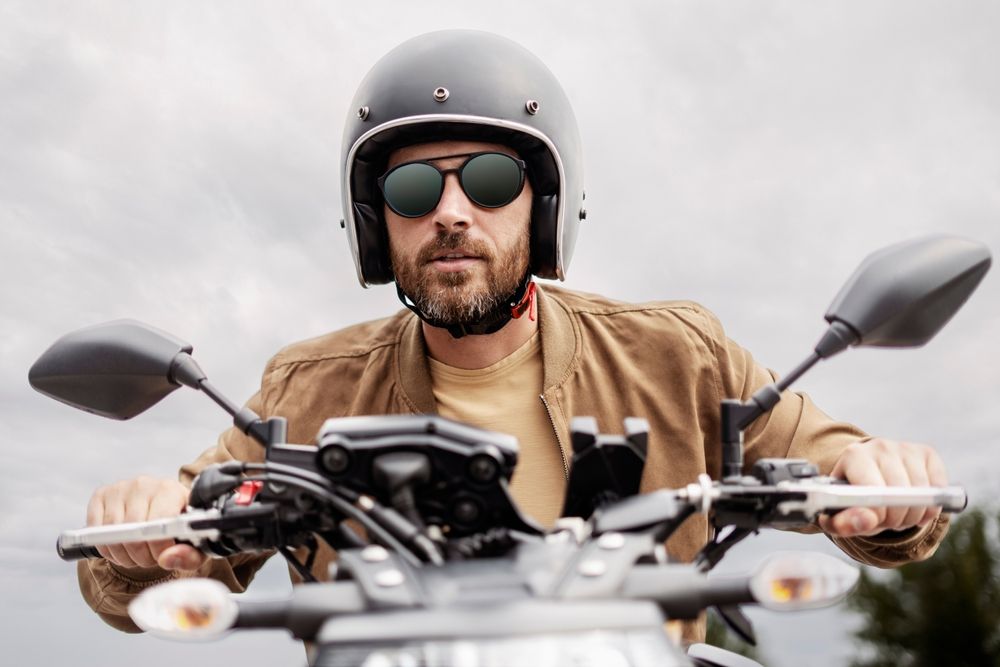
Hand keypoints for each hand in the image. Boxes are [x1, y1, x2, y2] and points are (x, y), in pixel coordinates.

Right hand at [86, 476, 206, 570]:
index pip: (159, 523)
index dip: (158, 548)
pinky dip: (106, 547)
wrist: (164, 512)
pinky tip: (120, 548)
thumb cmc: (180, 528)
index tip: (161, 556)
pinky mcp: (101, 494)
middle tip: (150, 559)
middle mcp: (145, 483)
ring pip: (112, 532)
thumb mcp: (194, 544)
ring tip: (137, 555)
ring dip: (123, 554)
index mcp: (171, 490)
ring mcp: (121, 487)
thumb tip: (167, 558)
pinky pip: (96, 530)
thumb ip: (189, 555)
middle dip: (141, 555)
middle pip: (133, 530)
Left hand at [819, 439, 947, 537]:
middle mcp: (879, 446)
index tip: (876, 520)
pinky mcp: (927, 453)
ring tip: (899, 514)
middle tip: (887, 520)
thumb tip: (867, 520)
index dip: (879, 515)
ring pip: (922, 493)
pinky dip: (931, 505)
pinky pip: (938, 487)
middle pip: (901, 493)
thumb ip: (845, 522)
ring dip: (914, 514)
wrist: (866, 480)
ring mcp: (905, 447)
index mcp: (853, 456)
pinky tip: (916, 506)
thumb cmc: (852, 499)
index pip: (875, 492)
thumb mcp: (839, 515)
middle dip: (896, 518)